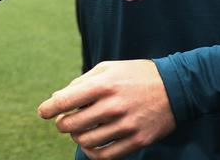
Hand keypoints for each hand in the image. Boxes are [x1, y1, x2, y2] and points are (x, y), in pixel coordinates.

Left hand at [37, 60, 175, 159]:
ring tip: (80, 131)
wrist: (177, 87)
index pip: (65, 101)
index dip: (48, 109)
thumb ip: (81, 82)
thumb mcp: (108, 68)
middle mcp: (113, 106)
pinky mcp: (138, 140)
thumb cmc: (135, 75)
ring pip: (86, 141)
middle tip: (65, 122)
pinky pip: (106, 155)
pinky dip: (92, 153)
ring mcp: (126, 125)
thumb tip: (57, 98)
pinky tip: (91, 145)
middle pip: (72, 124)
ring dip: (77, 138)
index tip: (43, 112)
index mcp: (103, 85)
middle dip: (62, 124)